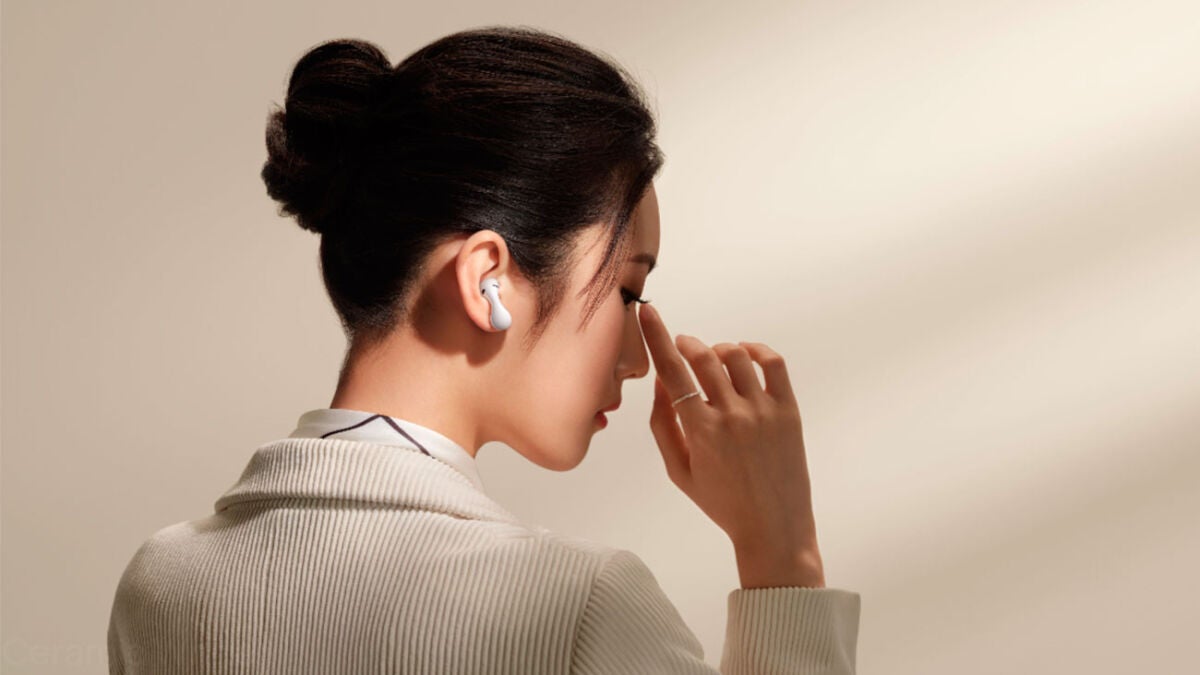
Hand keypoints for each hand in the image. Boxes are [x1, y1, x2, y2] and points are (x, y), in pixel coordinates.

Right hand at [637, 302, 822, 582]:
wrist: (773, 527)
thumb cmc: (721, 502)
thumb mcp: (678, 470)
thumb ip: (662, 424)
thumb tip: (660, 382)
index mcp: (700, 430)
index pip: (672, 371)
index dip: (657, 336)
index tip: (648, 312)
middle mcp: (732, 415)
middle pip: (703, 356)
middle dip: (687, 343)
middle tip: (683, 346)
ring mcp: (763, 411)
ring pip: (736, 356)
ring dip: (718, 349)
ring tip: (714, 359)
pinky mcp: (788, 410)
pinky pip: (773, 363)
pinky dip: (756, 351)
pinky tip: (745, 356)